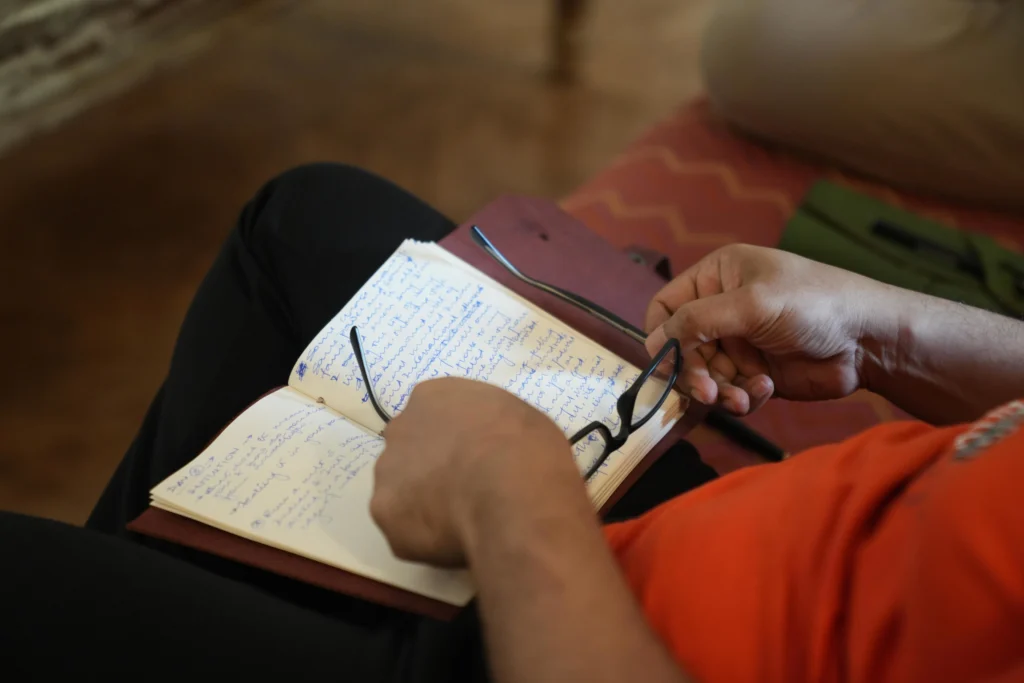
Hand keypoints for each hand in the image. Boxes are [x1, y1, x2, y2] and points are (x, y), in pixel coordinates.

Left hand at [371, 377, 575, 566]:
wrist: (513, 493)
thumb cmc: (529, 449)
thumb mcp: (519, 419)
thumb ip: (490, 427)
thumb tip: (492, 450)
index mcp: (432, 396)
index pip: (433, 415)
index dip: (455, 440)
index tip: (476, 459)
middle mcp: (400, 429)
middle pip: (409, 451)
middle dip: (431, 470)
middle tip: (465, 491)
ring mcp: (387, 472)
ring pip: (401, 491)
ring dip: (424, 503)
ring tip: (463, 521)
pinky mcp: (385, 514)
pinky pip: (405, 529)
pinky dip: (426, 537)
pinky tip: (455, 540)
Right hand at [644, 244, 893, 414]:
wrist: (870, 340)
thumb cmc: (813, 304)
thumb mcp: (750, 304)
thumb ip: (696, 321)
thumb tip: (652, 345)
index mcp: (717, 277)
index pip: (667, 307)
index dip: (662, 335)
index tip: (668, 361)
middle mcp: (723, 308)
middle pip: (681, 348)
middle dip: (693, 372)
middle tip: (707, 391)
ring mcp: (739, 342)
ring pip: (703, 375)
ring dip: (718, 390)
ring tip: (742, 397)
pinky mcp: (755, 372)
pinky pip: (728, 391)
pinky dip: (741, 397)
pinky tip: (766, 390)